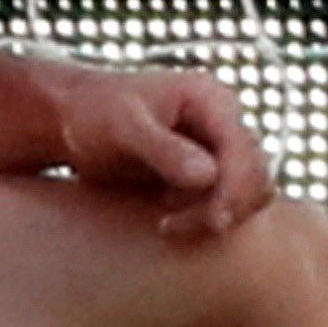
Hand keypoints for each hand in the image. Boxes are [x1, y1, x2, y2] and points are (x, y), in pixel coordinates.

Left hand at [47, 58, 275, 241]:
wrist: (72, 119)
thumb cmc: (92, 113)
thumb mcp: (121, 127)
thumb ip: (162, 148)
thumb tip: (207, 175)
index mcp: (209, 99)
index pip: (244, 150)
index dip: (234, 189)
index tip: (211, 221)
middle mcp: (222, 121)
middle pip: (255, 174)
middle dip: (226, 207)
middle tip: (175, 227)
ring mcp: (219, 146)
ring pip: (248, 192)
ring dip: (216, 215)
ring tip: (167, 222)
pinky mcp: (210, 169)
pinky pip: (228, 200)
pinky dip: (206, 215)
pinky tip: (168, 218)